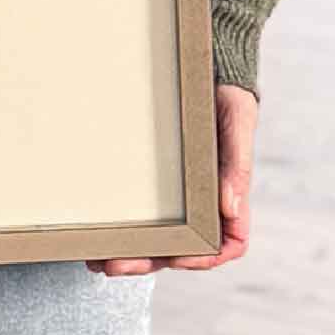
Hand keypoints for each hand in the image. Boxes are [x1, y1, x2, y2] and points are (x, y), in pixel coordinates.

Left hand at [91, 83, 256, 277]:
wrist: (206, 69)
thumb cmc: (228, 97)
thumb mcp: (237, 122)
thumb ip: (237, 164)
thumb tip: (230, 206)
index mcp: (230, 196)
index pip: (226, 243)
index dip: (202, 258)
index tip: (175, 258)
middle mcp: (203, 203)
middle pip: (181, 248)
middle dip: (148, 261)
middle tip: (112, 265)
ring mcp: (179, 196)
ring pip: (158, 237)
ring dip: (130, 253)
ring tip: (96, 259)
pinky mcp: (156, 182)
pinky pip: (142, 211)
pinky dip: (122, 227)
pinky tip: (96, 234)